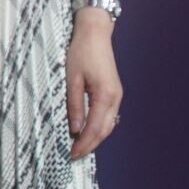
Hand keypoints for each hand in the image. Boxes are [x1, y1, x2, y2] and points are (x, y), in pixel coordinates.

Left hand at [65, 11, 121, 159]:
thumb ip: (75, 104)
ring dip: (95, 137)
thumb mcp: (72, 78)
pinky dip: (99, 126)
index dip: (83, 143)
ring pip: (108, 124)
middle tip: (74, 155)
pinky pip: (108, 115)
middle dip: (90, 144)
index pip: (94, 128)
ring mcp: (117, 95)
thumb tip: (75, 129)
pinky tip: (89, 130)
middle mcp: (115, 98)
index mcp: (105, 96)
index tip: (72, 154)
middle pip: (104, 130)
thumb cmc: (81, 52)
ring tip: (80, 147)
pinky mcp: (114, 91)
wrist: (95, 33)